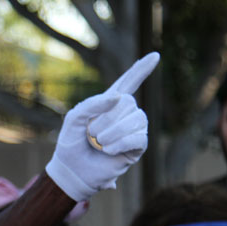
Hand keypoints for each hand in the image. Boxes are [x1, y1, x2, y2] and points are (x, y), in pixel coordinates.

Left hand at [45, 52, 159, 200]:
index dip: (140, 70)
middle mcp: (124, 114)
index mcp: (109, 103)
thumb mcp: (74, 118)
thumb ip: (93, 103)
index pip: (128, 82)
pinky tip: (108, 150)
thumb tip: (119, 98)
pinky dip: (121, 142)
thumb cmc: (71, 143)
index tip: (155, 56)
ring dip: (114, 131)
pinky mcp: (137, 147)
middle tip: (90, 134)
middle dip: (107, 118)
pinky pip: (139, 138)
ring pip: (138, 118)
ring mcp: (133, 130)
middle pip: (128, 102)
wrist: (71, 170)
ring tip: (99, 142)